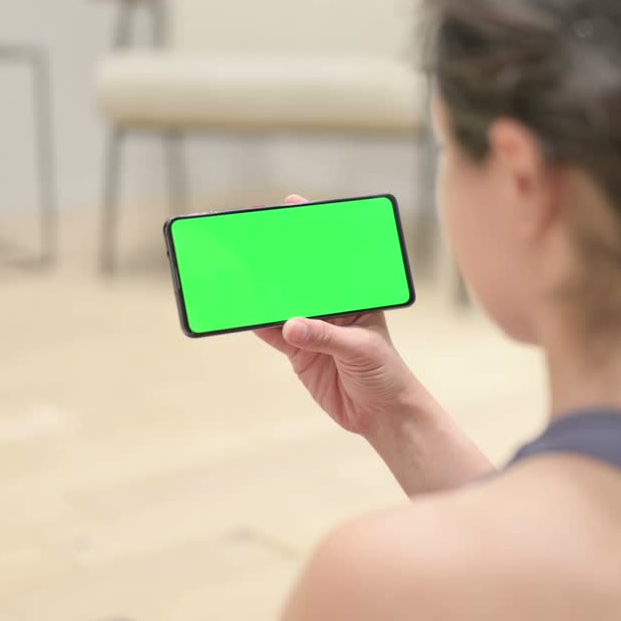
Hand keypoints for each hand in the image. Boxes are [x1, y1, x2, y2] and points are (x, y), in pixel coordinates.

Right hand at [255, 195, 427, 436]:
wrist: (382, 414)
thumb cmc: (386, 373)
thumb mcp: (361, 349)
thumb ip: (325, 336)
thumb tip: (290, 326)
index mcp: (355, 295)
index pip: (331, 259)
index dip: (311, 233)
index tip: (291, 206)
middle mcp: (331, 307)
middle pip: (299, 277)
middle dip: (276, 259)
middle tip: (248, 238)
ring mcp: (312, 327)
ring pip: (280, 302)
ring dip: (258, 290)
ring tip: (234, 271)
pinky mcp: (298, 351)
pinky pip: (271, 332)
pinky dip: (253, 322)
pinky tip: (235, 310)